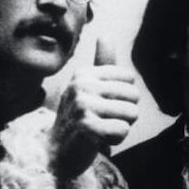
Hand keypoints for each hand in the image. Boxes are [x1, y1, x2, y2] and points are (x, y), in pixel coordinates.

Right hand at [49, 38, 138, 179]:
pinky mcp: (87, 126)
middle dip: (125, 114)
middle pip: (134, 95)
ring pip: (132, 113)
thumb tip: (106, 35)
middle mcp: (81, 85)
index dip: (123, 97)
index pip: (130, 79)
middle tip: (102, 121)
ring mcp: (83, 105)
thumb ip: (102, 65)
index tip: (102, 106)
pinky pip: (124, 130)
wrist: (55, 153)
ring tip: (100, 130)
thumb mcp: (89, 89)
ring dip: (121, 127)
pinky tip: (98, 141)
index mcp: (84, 73)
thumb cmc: (78, 120)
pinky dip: (116, 140)